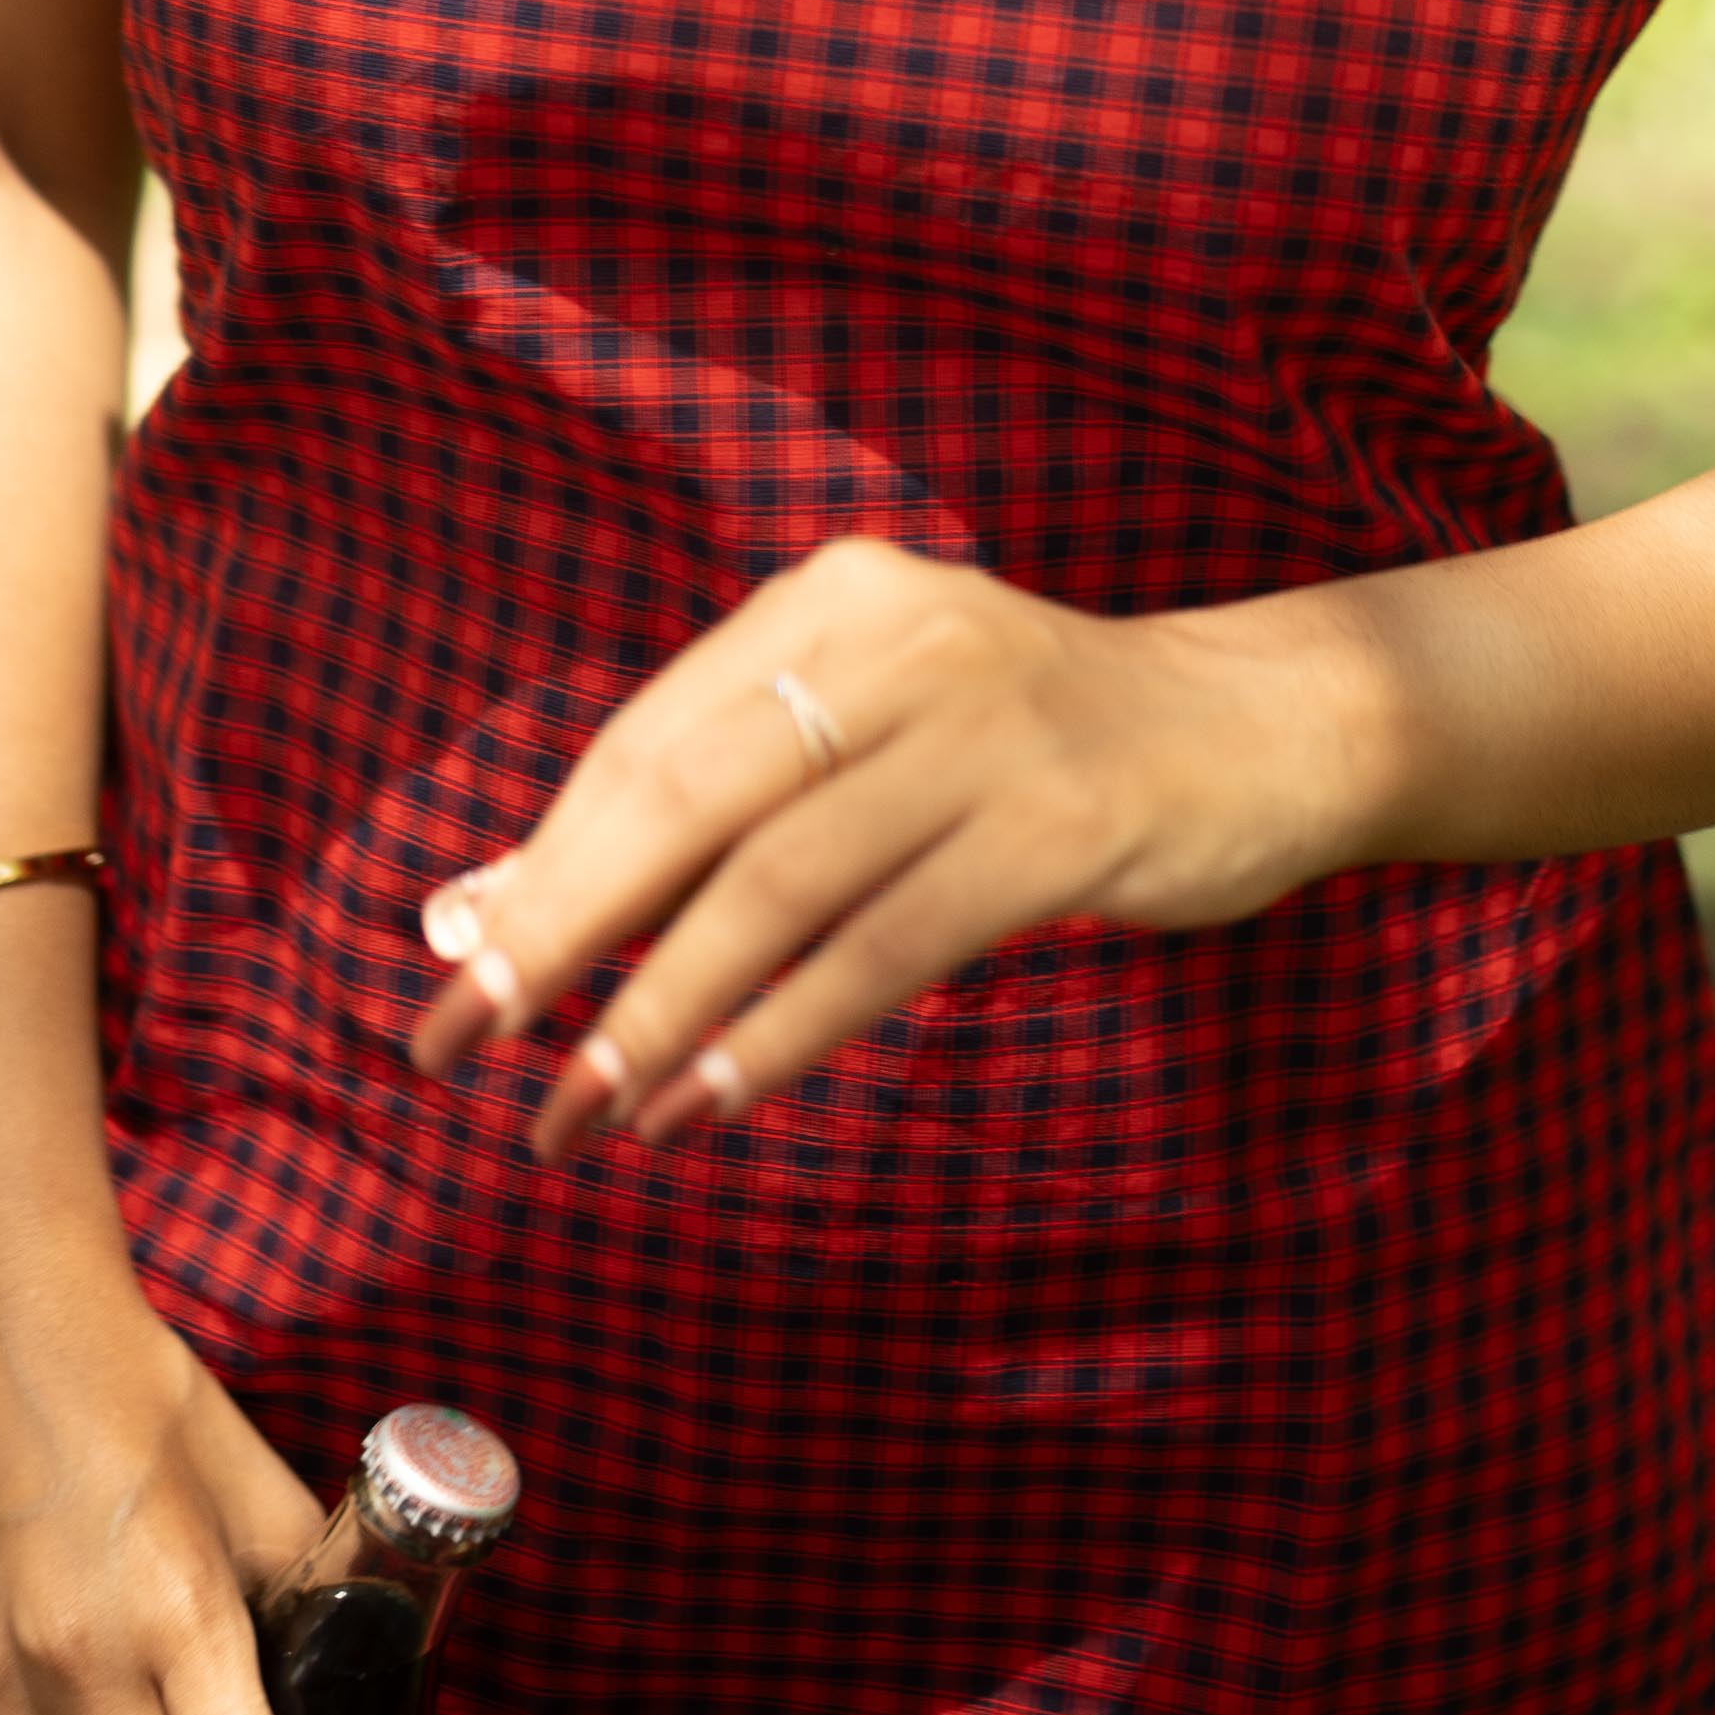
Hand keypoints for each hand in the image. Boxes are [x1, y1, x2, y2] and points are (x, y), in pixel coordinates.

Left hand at [406, 534, 1377, 1166]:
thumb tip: (473, 914)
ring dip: (659, 1010)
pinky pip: (887, 942)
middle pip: (686, 797)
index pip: (646, 741)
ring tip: (577, 1114)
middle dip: (559, 933)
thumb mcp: (867, 740)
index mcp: (831, 599)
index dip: (540, 862)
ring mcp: (985, 724)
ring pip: (779, 880)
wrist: (1264, 721)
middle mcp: (899, 634)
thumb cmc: (1028, 745)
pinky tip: (709, 1102)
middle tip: (460, 1045)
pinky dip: (783, 1030)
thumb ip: (694, 815)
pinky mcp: (1061, 821)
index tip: (450, 974)